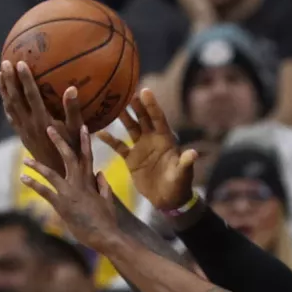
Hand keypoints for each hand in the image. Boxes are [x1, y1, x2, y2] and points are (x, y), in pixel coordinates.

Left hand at [0, 60, 81, 174]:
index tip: (21, 63)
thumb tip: (72, 88)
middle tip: (5, 62)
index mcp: (42, 120)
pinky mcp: (22, 135)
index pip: (31, 95)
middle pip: (15, 98)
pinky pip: (11, 116)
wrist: (58, 172)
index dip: (25, 79)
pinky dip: (6, 105)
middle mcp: (29, 124)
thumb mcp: (77, 131)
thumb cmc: (72, 151)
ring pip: (9, 107)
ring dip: (3, 90)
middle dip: (9, 80)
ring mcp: (23, 130)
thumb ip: (73, 110)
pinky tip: (5, 98)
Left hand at [20, 124, 118, 252]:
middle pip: (69, 157)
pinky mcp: (61, 204)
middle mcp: (80, 183)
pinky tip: (23, 178)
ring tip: (25, 159)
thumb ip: (103, 185)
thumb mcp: (108, 200)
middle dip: (59, 141)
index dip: (84, 141)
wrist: (106, 235)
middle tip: (49, 128)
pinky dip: (33, 184)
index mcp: (91, 181)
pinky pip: (45, 191)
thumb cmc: (108, 220)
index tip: (82, 127)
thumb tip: (100, 173)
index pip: (87, 156)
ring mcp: (70, 193)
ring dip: (38, 165)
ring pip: (52, 173)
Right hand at [97, 89, 197, 210]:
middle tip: (126, 91)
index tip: (145, 91)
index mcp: (166, 140)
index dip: (152, 105)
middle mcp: (153, 140)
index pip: (158, 118)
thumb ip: (185, 162)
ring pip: (130, 128)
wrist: (168, 200)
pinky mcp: (131, 159)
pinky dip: (110, 140)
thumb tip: (193, 153)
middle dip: (136, 105)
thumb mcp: (183, 174)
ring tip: (111, 105)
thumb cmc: (179, 185)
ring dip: (123, 118)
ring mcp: (141, 148)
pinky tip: (99, 131)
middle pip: (143, 119)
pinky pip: (119, 146)